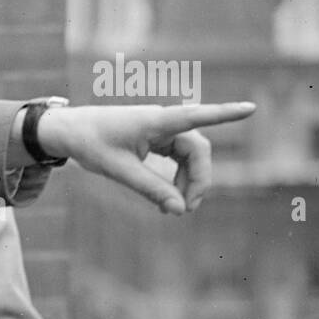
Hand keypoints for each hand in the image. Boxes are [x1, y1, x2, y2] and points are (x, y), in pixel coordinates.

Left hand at [37, 102, 254, 213]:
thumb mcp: (119, 170)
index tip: (250, 108)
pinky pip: (178, 158)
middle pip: (197, 150)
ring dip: (187, 182)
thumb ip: (149, 189)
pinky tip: (168, 199)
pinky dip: (177, 178)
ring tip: (173, 208)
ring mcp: (161, 129)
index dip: (224, 114)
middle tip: (185, 210)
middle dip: (197, 181)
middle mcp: (163, 121)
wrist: (69, 130)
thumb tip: (178, 210)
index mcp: (155, 121)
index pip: (196, 116)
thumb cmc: (91, 143)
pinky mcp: (157, 137)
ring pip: (190, 156)